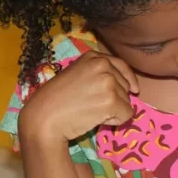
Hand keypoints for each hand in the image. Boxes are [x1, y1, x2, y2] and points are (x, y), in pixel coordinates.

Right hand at [19, 52, 139, 141]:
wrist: (44, 117)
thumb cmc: (55, 100)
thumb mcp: (76, 75)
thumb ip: (97, 74)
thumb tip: (126, 86)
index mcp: (93, 56)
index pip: (122, 66)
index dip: (128, 80)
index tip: (134, 90)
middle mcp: (103, 65)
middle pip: (125, 85)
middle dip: (115, 98)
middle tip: (93, 105)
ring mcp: (108, 81)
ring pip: (127, 101)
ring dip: (114, 110)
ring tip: (91, 112)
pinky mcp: (111, 100)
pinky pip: (127, 114)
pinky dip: (116, 121)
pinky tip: (97, 119)